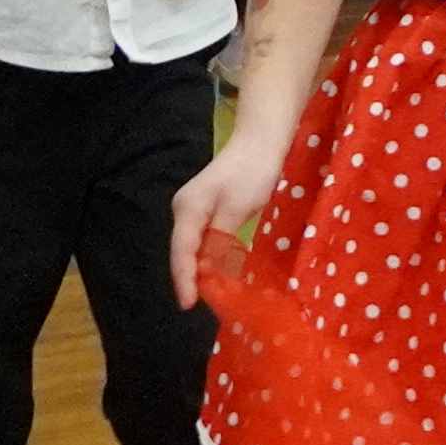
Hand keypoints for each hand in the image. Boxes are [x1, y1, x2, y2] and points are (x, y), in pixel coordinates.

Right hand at [164, 122, 287, 310]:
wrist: (263, 139)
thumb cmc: (253, 172)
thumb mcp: (236, 209)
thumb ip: (220, 241)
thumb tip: (209, 270)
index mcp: (187, 209)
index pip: (181, 252)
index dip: (184, 280)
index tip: (188, 305)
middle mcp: (184, 209)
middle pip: (183, 251)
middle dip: (190, 278)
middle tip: (199, 305)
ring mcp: (194, 208)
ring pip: (192, 246)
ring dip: (199, 268)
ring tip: (206, 295)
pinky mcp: (208, 207)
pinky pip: (202, 238)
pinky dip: (208, 255)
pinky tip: (215, 269)